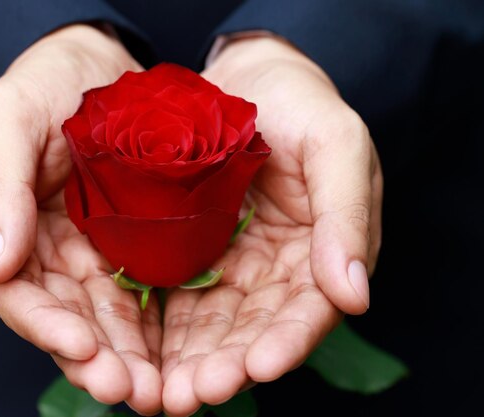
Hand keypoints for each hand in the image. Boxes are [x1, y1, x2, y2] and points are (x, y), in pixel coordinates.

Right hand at [0, 24, 161, 414]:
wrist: (98, 66)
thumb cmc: (44, 84)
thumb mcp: (7, 118)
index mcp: (3, 229)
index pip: (15, 293)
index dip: (44, 326)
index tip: (81, 347)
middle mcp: (44, 253)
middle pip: (64, 319)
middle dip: (95, 359)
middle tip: (128, 391)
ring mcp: (88, 253)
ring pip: (105, 319)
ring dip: (127, 357)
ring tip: (157, 391)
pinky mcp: (130, 246)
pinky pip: (141, 294)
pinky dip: (154, 328)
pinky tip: (177, 354)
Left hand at [161, 35, 382, 415]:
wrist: (247, 79)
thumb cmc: (302, 105)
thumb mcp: (337, 147)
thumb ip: (346, 217)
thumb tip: (356, 296)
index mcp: (320, 254)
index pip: (307, 310)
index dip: (286, 341)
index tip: (260, 365)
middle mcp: (274, 271)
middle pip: (251, 329)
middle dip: (224, 364)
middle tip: (192, 394)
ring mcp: (229, 264)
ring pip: (209, 324)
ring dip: (187, 360)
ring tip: (162, 393)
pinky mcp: (187, 252)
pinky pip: (174, 296)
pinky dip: (160, 328)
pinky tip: (139, 352)